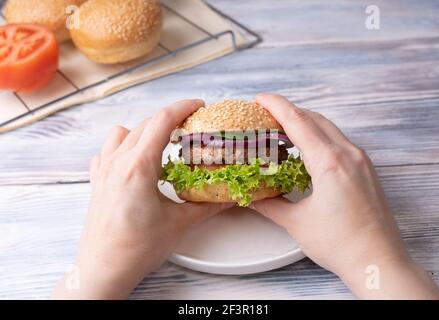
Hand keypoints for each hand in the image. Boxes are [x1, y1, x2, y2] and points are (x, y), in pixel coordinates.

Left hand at [53, 100, 230, 298]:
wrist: (103, 269)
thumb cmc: (135, 249)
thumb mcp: (179, 224)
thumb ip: (208, 206)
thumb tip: (229, 198)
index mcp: (139, 166)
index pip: (162, 120)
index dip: (183, 107)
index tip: (199, 106)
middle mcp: (118, 162)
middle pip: (146, 123)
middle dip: (170, 119)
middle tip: (189, 127)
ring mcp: (104, 170)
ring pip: (123, 132)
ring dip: (144, 130)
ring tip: (161, 144)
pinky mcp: (97, 181)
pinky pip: (107, 150)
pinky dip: (123, 146)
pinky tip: (134, 161)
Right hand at [250, 93, 438, 298]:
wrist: (378, 262)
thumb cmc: (342, 244)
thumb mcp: (297, 222)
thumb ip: (270, 204)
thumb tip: (251, 197)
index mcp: (329, 162)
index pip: (298, 122)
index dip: (276, 106)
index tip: (260, 98)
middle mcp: (349, 154)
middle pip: (314, 119)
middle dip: (289, 111)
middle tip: (266, 113)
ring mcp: (361, 161)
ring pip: (329, 128)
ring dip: (305, 123)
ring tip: (283, 129)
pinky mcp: (366, 170)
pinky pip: (340, 142)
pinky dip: (320, 137)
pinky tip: (307, 149)